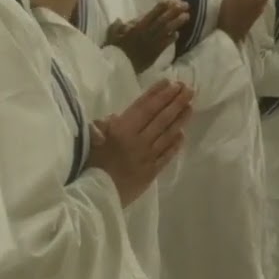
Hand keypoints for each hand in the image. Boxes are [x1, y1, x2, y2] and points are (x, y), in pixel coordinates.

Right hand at [88, 80, 192, 206]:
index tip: (170, 82)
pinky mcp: (152, 171)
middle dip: (175, 101)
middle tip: (189, 89)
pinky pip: (167, 154)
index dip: (157, 93)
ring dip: (180, 118)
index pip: (143, 106)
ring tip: (190, 105)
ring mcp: (147, 155)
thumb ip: (101, 126)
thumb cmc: (88, 166)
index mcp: (121, 129)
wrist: (94, 196)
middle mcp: (138, 139)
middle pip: (160, 117)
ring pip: (168, 133)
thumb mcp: (89, 141)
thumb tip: (114, 117)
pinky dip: (176, 143)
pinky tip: (183, 134)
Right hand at [107, 1, 190, 73]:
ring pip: (166, 31)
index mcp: (137, 27)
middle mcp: (147, 33)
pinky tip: (178, 33)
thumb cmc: (113, 51)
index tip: (171, 0)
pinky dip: (171, 38)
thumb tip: (120, 20)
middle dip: (174, 11)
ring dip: (177, 23)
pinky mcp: (155, 53)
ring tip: (187, 16)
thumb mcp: (111, 36)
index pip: (152, 14)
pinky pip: (165, 44)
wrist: (118, 67)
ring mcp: (152, 43)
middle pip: (163, 20)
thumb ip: (116, 27)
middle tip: (185, 4)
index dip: (162, 7)